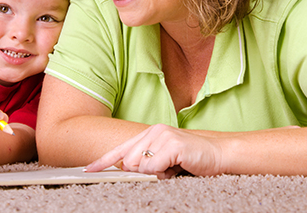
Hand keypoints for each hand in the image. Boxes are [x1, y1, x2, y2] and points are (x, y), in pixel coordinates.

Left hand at [84, 123, 223, 178]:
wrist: (218, 154)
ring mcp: (162, 136)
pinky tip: (177, 167)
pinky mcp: (172, 144)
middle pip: (129, 160)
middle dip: (143, 172)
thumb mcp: (165, 160)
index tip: (88, 169)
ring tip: (173, 168)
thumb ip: (147, 162)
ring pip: (141, 166)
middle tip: (165, 170)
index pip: (121, 149)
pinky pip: (154, 168)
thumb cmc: (191, 159)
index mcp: (149, 134)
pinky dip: (163, 173)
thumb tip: (128, 168)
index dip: (104, 160)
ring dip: (156, 174)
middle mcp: (153, 131)